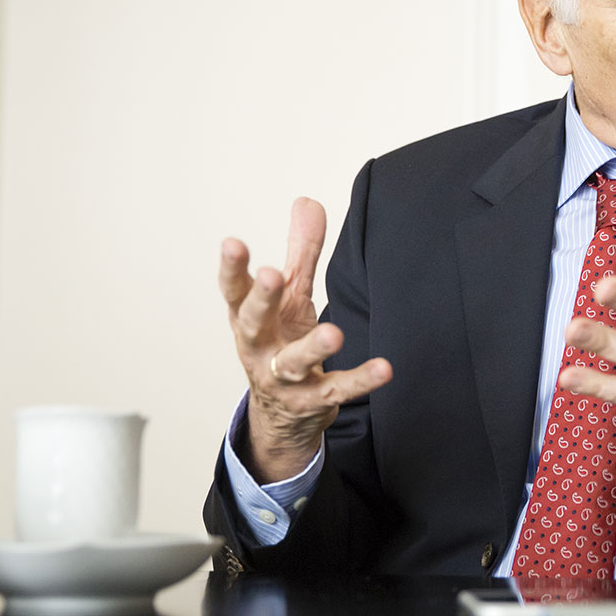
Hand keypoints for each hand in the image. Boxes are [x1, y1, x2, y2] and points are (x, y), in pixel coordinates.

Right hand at [218, 197, 391, 482]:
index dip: (231, 269)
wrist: (283, 415)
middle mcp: (259, 348)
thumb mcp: (291, 297)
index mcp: (249, 319)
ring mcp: (282, 379)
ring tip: (334, 332)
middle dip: (261, 299)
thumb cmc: (282, 341)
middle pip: (253, 324)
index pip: (234, 292)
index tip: (232, 243)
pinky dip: (360, 380)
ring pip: (293, 363)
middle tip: (271, 274)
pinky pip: (336, 389)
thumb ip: (301, 252)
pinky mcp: (313, 400)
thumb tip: (307, 200)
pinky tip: (384, 368)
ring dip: (312, 348)